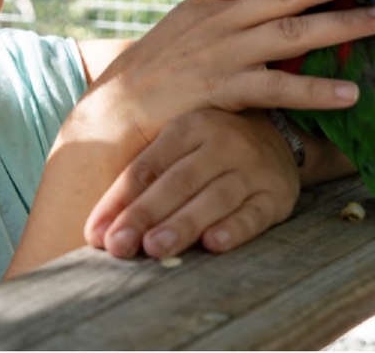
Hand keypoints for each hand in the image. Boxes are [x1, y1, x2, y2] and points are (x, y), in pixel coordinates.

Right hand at [8, 0, 374, 276]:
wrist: (114, 111)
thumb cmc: (154, 70)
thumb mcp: (185, 26)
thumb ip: (222, 12)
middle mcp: (218, 20)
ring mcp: (223, 55)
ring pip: (292, 33)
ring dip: (343, 25)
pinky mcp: (225, 92)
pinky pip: (280, 90)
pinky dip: (317, 91)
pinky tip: (352, 93)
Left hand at [83, 109, 299, 258]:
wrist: (278, 135)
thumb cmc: (209, 149)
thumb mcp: (179, 147)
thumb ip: (143, 182)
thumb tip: (99, 231)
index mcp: (188, 126)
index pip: (146, 168)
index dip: (119, 202)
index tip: (96, 233)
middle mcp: (221, 142)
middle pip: (177, 182)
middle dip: (144, 215)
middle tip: (118, 245)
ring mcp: (251, 167)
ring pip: (214, 198)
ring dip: (183, 224)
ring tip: (155, 248)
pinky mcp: (276, 194)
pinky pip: (254, 213)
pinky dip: (234, 228)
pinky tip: (214, 243)